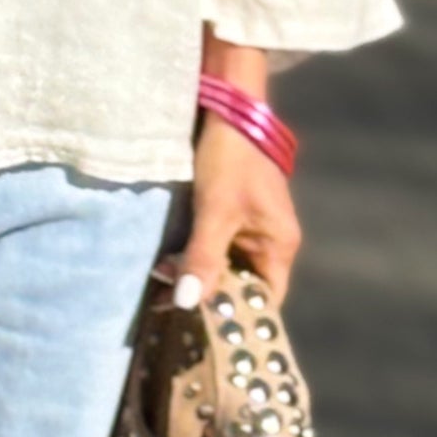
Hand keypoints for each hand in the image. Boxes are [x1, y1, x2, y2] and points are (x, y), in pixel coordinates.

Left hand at [172, 114, 302, 307]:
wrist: (226, 105)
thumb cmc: (230, 157)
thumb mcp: (215, 210)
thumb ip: (203, 257)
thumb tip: (188, 304)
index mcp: (278, 246)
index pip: (263, 301)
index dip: (235, 319)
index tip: (199, 332)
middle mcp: (268, 241)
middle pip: (240, 286)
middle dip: (206, 297)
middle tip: (165, 307)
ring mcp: (249, 226)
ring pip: (223, 266)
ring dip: (194, 275)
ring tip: (159, 286)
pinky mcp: (229, 212)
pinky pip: (213, 246)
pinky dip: (192, 256)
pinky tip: (165, 262)